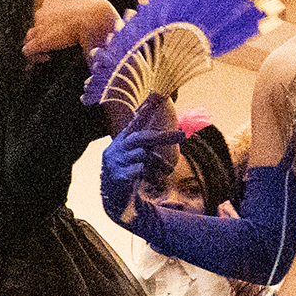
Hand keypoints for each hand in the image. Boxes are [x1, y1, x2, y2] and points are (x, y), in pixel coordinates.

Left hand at [25, 0, 120, 59]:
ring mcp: (40, 26)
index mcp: (53, 3)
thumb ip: (81, 14)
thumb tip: (87, 24)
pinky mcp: (42, 40)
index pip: (43, 17)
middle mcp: (42, 12)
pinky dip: (34, 56)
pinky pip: (28, 50)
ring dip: (37, 47)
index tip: (60, 37)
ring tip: (47, 55)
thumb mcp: (88, 7)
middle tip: (54, 48)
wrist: (97, 17)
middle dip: (42, 38)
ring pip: (29, 38)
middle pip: (35, 27)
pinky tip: (46, 58)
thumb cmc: (99, 14)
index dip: (49, 28)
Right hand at [99, 97, 181, 220]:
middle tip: (182, 135)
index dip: (147, 108)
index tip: (159, 94)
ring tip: (158, 171)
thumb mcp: (135, 155)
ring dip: (155, 163)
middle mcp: (117, 148)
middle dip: (164, 136)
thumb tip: (170, 130)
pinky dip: (145, 174)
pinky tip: (141, 180)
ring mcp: (115, 161)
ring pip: (143, 155)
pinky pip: (139, 169)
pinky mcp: (117, 175)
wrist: (112, 200)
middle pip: (144, 137)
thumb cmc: (128, 173)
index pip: (136, 121)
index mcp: (122, 140)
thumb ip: (147, 143)